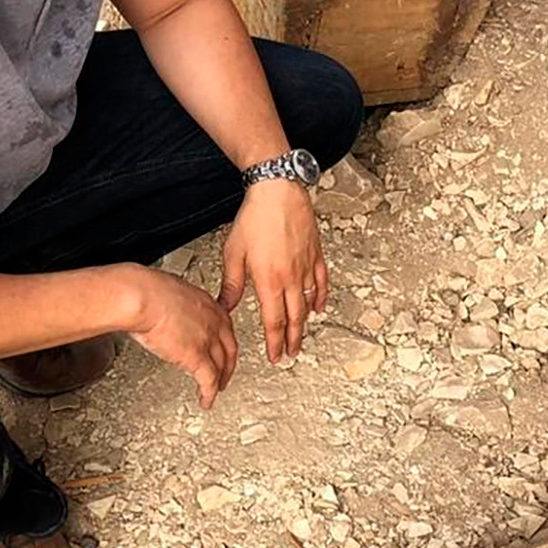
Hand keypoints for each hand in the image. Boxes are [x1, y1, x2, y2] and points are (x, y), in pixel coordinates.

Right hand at [126, 268, 238, 409]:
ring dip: (219, 380)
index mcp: (207, 304)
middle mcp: (213, 322)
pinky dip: (209, 394)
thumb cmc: (146, 290)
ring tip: (215, 390)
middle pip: (229, 348)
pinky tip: (206, 401)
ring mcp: (207, 340)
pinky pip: (208, 381)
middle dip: (227, 364)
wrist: (142, 297)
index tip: (221, 349)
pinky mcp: (196, 357)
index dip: (223, 341)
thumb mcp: (170, 292)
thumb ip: (176, 305)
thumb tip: (167, 310)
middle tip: (224, 373)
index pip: (224, 326)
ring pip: (221, 366)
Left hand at [220, 179, 326, 364]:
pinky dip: (321, 297)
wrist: (278, 192)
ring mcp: (306, 267)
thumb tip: (225, 306)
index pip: (273, 321)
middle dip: (292, 340)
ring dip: (305, 323)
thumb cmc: (255, 218)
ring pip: (308, 303)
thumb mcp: (234, 253)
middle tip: (290, 355)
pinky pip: (321, 282)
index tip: (275, 355)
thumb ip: (232, 284)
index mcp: (269, 281)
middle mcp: (291, 278)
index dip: (275, 342)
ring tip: (302, 337)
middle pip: (294, 318)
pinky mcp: (315, 254)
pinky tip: (319, 307)